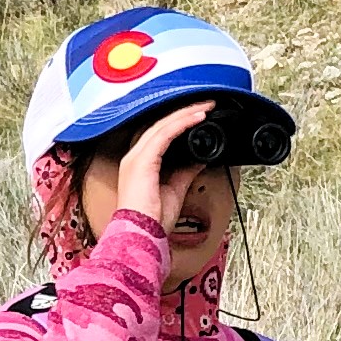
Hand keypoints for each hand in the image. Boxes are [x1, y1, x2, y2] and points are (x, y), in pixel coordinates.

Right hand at [114, 99, 218, 215]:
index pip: (158, 134)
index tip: (198, 116)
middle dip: (184, 112)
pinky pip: (164, 134)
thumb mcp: (175, 190)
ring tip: (205, 108)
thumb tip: (199, 159)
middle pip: (160, 125)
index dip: (178, 122)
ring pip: (162, 125)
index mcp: (139, 164)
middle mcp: (134, 157)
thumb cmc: (152, 220)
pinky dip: (182, 124)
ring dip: (185, 114)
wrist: (141, 234)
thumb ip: (186, 171)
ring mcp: (136, 157)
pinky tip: (196, 118)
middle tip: (205, 106)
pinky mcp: (143, 161)